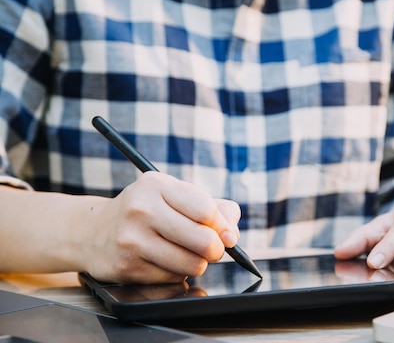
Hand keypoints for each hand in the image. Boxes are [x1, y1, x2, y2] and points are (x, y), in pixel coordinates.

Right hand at [81, 172, 240, 283]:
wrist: (92, 232)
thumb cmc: (145, 212)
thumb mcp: (174, 196)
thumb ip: (214, 208)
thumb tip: (232, 233)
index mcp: (156, 185)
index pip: (206, 209)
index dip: (223, 226)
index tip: (226, 235)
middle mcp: (142, 209)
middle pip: (203, 240)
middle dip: (215, 249)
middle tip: (211, 249)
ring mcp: (132, 239)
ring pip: (191, 264)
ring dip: (197, 263)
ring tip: (186, 254)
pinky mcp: (127, 266)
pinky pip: (173, 278)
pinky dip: (177, 273)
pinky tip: (164, 262)